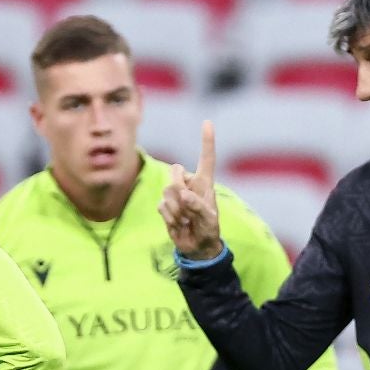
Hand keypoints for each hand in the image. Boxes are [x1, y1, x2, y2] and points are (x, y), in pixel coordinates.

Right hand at [158, 121, 223, 261]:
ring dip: (176, 210)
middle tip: (189, 210)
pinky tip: (178, 224)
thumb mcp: (208, 220)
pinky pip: (161, 206)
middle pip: (175, 174)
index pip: (206, 158)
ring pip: (166, 191)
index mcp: (205, 183)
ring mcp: (175, 193)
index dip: (206, 141)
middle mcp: (189, 184)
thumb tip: (183, 194)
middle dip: (179, 192)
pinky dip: (170, 218)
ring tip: (187, 220)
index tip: (207, 122)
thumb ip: (198, 206)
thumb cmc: (208, 230)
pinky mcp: (165, 204)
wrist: (196, 246)